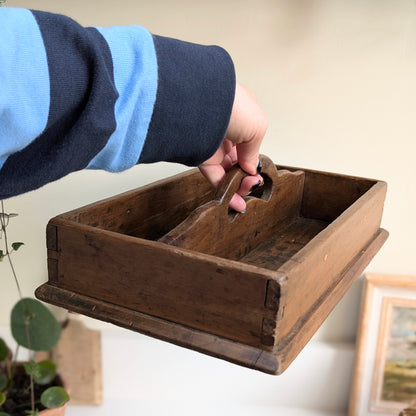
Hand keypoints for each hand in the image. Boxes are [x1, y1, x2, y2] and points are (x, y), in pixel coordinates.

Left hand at [199, 83, 267, 211]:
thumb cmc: (234, 107)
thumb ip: (254, 153)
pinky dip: (225, 191)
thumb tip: (251, 170)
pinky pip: (215, 177)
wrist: (204, 105)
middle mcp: (226, 132)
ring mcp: (212, 145)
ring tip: (246, 192)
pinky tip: (236, 202)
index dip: (253, 162)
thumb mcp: (257, 128)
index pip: (248, 145)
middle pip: (238, 161)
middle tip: (252, 185)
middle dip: (247, 177)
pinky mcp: (200, 158)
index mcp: (241, 119)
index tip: (257, 174)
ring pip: (227, 172)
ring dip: (238, 186)